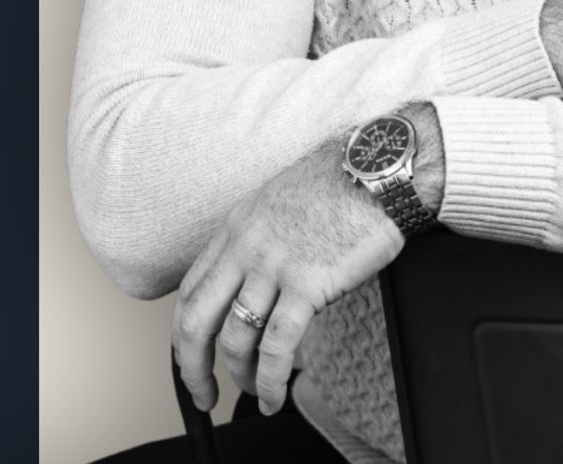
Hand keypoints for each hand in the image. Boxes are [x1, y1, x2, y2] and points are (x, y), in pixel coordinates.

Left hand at [171, 141, 403, 415]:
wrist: (378, 167)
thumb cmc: (340, 180)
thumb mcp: (280, 199)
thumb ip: (258, 237)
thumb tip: (256, 280)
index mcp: (237, 225)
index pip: (190, 289)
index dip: (184, 333)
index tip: (192, 356)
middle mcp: (246, 247)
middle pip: (196, 321)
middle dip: (192, 368)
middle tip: (202, 394)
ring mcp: (274, 266)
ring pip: (235, 339)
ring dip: (241, 377)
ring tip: (256, 393)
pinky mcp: (307, 284)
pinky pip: (276, 346)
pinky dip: (270, 380)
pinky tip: (275, 395)